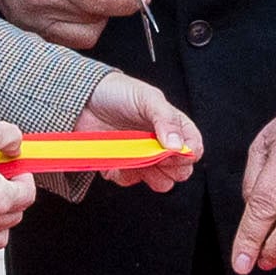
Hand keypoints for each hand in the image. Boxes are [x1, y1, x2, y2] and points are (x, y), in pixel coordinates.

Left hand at [78, 71, 201, 192]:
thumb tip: (177, 145)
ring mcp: (141, 158)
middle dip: (172, 167)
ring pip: (160, 182)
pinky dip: (125, 175)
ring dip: (152, 175)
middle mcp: (159, 144)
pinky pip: (130, 181)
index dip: (188, 153)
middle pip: (180, 170)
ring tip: (138, 158)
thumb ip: (166, 119)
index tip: (175, 151)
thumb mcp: (147, 98)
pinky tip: (119, 160)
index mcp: (172, 126)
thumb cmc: (117, 92)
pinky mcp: (121, 167)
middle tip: (157, 155)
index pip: (193, 147)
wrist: (82, 98)